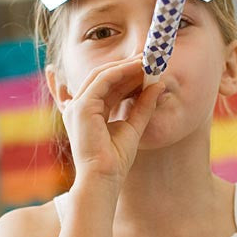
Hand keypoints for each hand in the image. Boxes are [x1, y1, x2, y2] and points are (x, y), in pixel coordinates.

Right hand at [61, 56, 163, 186]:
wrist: (103, 178)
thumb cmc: (115, 161)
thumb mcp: (134, 127)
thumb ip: (143, 106)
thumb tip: (158, 86)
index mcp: (87, 114)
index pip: (107, 87)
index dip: (126, 75)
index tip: (146, 68)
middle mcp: (78, 107)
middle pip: (103, 77)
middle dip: (126, 66)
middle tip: (147, 58)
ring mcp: (77, 106)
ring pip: (102, 75)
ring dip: (125, 66)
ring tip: (146, 60)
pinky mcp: (82, 107)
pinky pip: (103, 80)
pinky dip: (121, 71)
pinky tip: (138, 68)